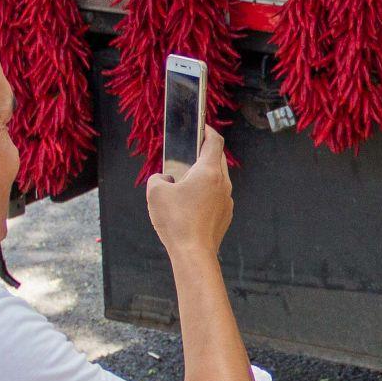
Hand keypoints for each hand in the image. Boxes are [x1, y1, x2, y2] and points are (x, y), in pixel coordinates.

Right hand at [146, 126, 231, 260]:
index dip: (208, 130)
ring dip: (206, 175)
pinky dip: (207, 193)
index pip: (214, 141)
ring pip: (219, 179)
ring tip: (187, 181)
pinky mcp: (225, 215)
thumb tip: (163, 178)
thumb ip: (157, 178)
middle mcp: (223, 183)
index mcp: (208, 172)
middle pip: (218, 159)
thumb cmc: (176, 222)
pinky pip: (217, 197)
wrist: (193, 253)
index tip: (201, 127)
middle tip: (190, 153)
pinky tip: (191, 203)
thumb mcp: (155, 192)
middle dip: (205, 153)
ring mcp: (227, 200)